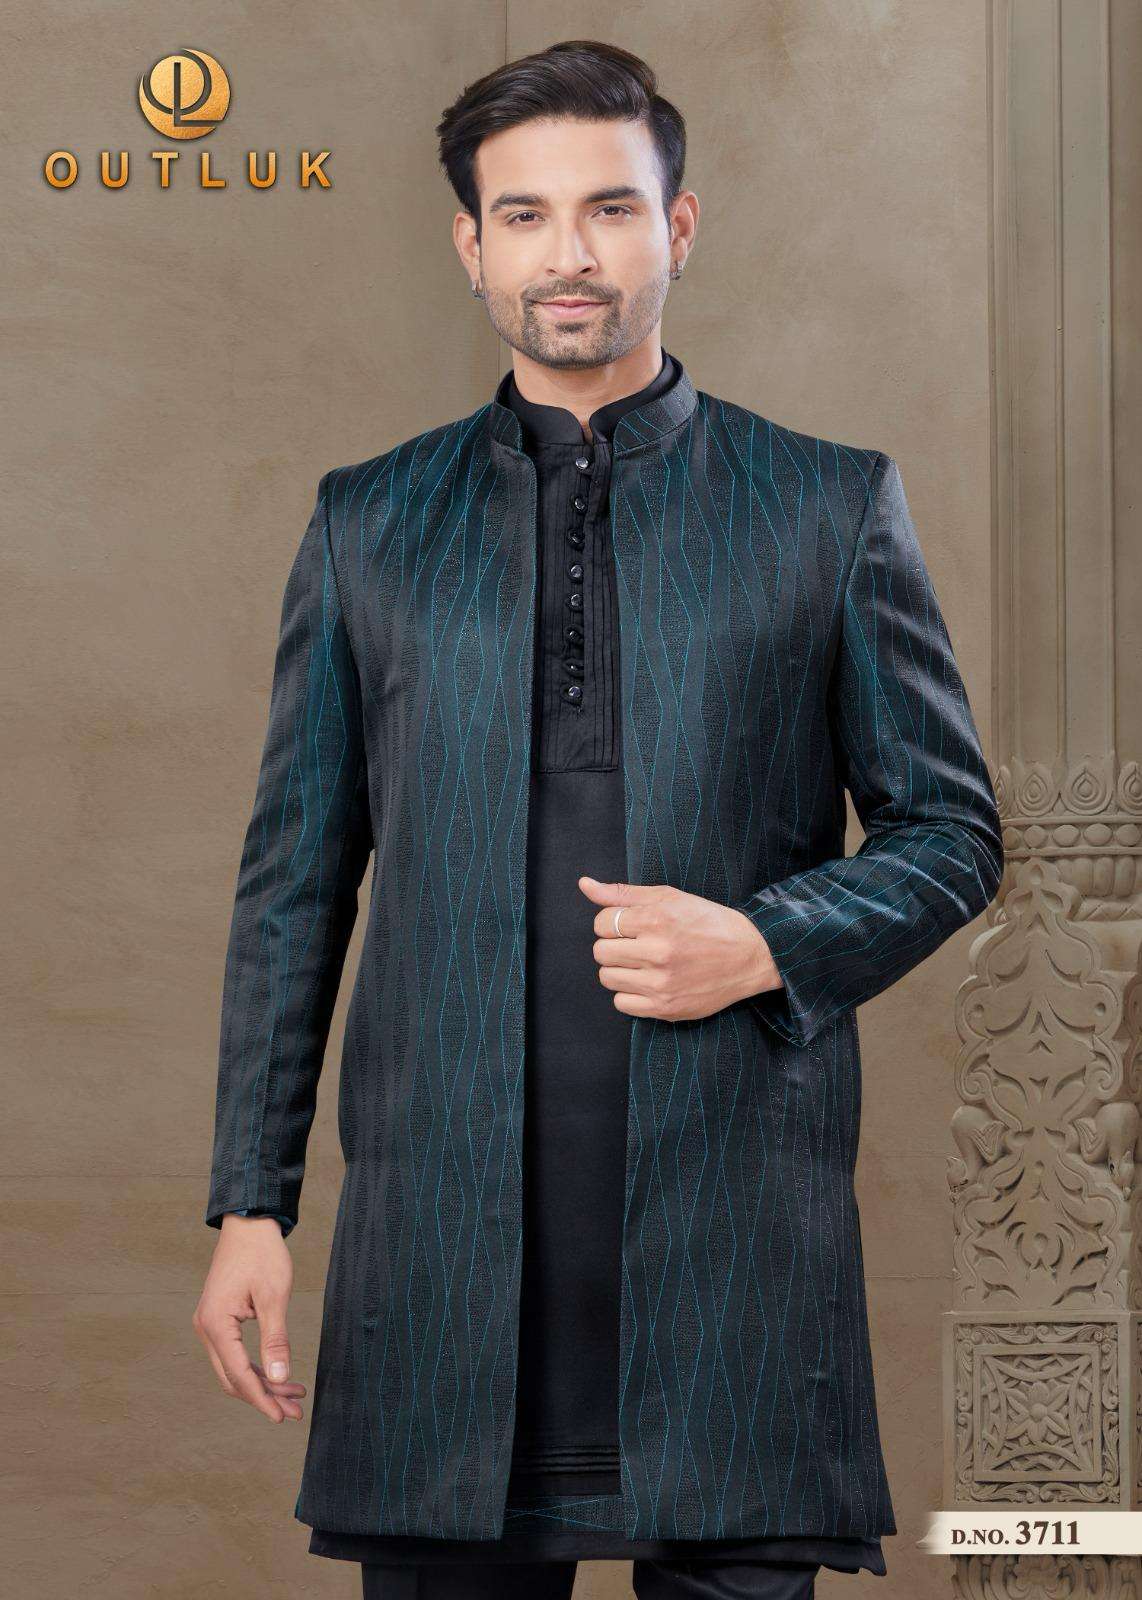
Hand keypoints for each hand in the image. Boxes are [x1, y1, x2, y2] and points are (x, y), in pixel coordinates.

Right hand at [192, 1214, 307, 1422]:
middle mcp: (206, 1328)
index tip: (282, 1417)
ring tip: (293, 1396)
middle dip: (263, 1396)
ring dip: (262, 1383)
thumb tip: (281, 1379)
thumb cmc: (262, 1254)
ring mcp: (210, 1324)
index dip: (261, 1399)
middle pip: (233, 1377)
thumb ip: (276, 1340)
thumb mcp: (274, 1296)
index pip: (238, 1375)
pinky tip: (278, 1373)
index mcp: (216, 1324)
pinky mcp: (219, 1319)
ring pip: (234, 1368)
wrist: (248, 1222)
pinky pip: (234, 1353)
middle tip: (294, 1411)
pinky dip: (256, 1365)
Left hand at [578, 875, 783, 1021]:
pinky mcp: (666, 1007)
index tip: (631, 925)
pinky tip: (648, 981)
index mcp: (656, 920)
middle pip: (600, 952)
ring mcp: (661, 983)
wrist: (749, 955)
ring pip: (607, 978)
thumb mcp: (668, 897)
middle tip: (637, 944)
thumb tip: (584, 884)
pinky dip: (629, 993)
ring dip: (619, 969)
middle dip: (613, 945)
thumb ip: (622, 893)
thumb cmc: (707, 921)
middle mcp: (657, 952)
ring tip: (643, 963)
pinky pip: (621, 1004)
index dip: (612, 922)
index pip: (602, 923)